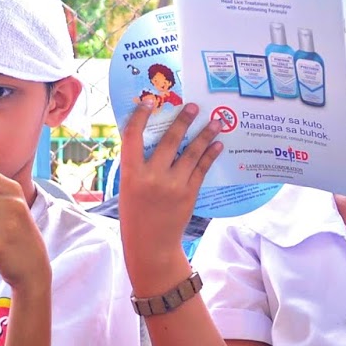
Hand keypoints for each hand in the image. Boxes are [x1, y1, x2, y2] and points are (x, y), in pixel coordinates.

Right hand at [118, 101, 222, 284]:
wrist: (151, 244)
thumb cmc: (136, 214)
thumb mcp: (128, 188)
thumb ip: (138, 166)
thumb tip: (153, 140)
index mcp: (131, 174)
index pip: (133, 137)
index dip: (140, 117)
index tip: (148, 102)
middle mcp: (153, 177)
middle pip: (170, 140)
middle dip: (183, 120)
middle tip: (194, 106)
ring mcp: (173, 185)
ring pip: (191, 153)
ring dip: (204, 135)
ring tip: (215, 121)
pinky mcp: (189, 194)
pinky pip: (202, 169)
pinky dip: (210, 155)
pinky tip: (217, 145)